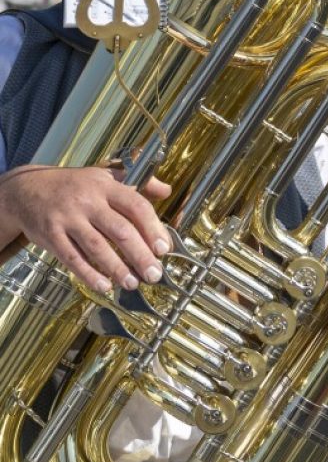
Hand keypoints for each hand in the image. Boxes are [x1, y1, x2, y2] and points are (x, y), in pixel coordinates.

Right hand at [0, 165, 170, 291]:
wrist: (28, 189)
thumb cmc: (76, 185)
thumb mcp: (107, 176)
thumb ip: (139, 183)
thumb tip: (166, 191)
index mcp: (106, 187)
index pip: (136, 206)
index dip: (152, 228)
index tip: (164, 249)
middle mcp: (88, 202)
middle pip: (120, 231)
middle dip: (140, 255)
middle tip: (155, 274)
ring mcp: (68, 219)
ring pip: (97, 247)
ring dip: (118, 269)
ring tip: (133, 283)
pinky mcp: (50, 236)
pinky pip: (72, 258)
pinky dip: (89, 274)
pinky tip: (104, 285)